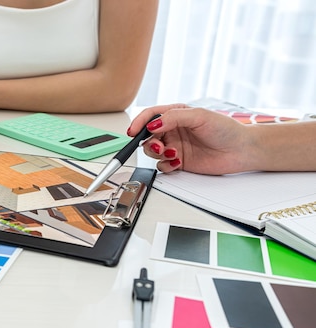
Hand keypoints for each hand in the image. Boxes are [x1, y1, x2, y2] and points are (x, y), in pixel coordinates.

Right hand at [128, 104, 253, 174]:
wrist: (240, 150)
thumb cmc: (225, 129)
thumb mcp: (199, 116)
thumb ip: (173, 117)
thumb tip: (153, 124)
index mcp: (176, 114)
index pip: (151, 116)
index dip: (139, 122)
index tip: (133, 131)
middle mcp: (173, 130)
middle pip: (148, 135)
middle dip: (149, 141)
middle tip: (158, 146)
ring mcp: (175, 146)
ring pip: (152, 151)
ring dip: (157, 153)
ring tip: (172, 154)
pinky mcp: (178, 162)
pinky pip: (162, 165)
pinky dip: (166, 165)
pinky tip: (177, 162)